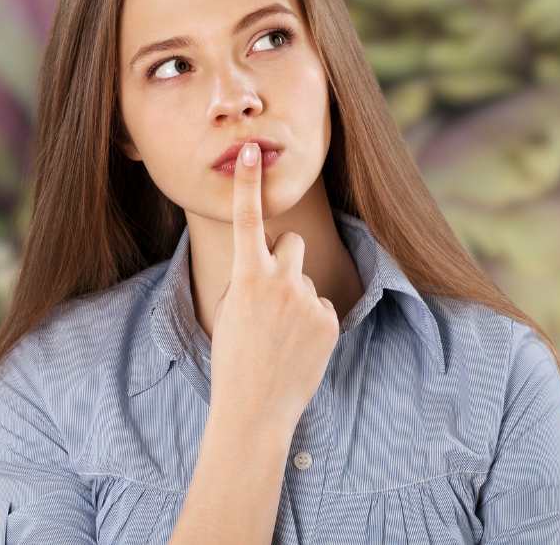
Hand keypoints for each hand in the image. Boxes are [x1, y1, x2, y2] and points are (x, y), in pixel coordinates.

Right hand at [208, 142, 339, 434]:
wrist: (255, 409)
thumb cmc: (234, 359)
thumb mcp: (228, 312)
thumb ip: (248, 279)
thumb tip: (269, 264)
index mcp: (247, 277)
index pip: (247, 220)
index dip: (249, 183)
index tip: (252, 151)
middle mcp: (281, 281)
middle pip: (291, 242)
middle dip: (284, 257)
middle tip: (271, 292)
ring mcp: (309, 300)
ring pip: (305, 280)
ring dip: (296, 297)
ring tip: (281, 335)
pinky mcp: (330, 320)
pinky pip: (321, 306)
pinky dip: (312, 323)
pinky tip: (298, 348)